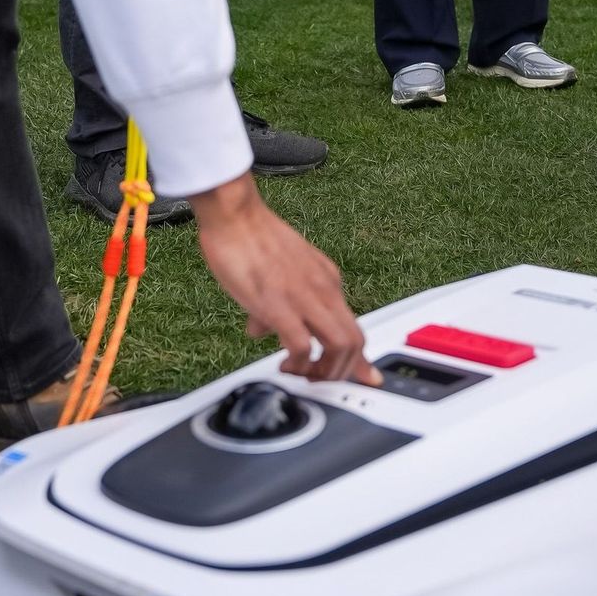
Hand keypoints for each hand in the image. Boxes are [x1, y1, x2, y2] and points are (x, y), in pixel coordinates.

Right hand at [191, 174, 380, 386]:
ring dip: (325, 372)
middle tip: (318, 381)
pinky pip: (302, 345)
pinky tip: (285, 364)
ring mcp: (304, 296)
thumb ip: (278, 301)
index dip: (356, 358)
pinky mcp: (279, 304)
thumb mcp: (277, 270)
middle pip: (356, 341)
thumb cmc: (249, 236)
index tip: (361, 377)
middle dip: (343, 372)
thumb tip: (262, 329)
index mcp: (326, 279)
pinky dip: (299, 363)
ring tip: (302, 376)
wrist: (235, 214)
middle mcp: (324, 288)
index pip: (353, 325)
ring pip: (341, 345)